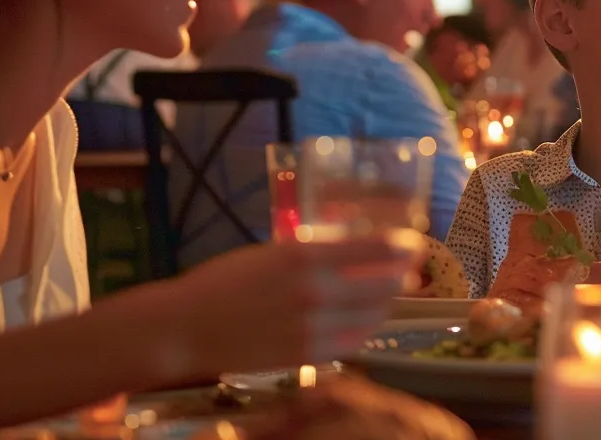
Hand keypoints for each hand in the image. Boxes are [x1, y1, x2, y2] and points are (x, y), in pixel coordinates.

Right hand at [170, 238, 419, 374]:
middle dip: (402, 276)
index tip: (413, 244)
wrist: (186, 328)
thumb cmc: (223, 284)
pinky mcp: (307, 356)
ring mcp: (313, 327)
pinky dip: (364, 329)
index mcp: (304, 257)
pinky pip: (352, 342)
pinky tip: (365, 321)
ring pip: (372, 316)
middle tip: (412, 272)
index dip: (401, 247)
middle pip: (382, 284)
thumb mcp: (271, 254)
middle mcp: (315, 292)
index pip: (373, 248)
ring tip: (389, 296)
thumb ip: (313, 254)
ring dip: (386, 304)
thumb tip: (353, 250)